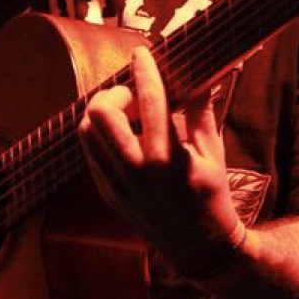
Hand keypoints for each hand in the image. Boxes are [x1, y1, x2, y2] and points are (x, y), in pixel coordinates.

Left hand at [78, 44, 248, 280]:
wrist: (198, 246)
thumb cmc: (211, 194)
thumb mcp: (212, 151)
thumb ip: (202, 109)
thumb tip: (205, 73)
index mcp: (167, 157)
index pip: (149, 100)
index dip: (144, 70)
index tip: (141, 52)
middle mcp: (136, 170)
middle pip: (100, 113)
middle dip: (114, 93)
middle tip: (132, 95)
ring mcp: (117, 184)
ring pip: (86, 132)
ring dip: (102, 114)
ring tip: (126, 114)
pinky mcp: (107, 193)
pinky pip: (90, 153)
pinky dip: (100, 136)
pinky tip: (121, 135)